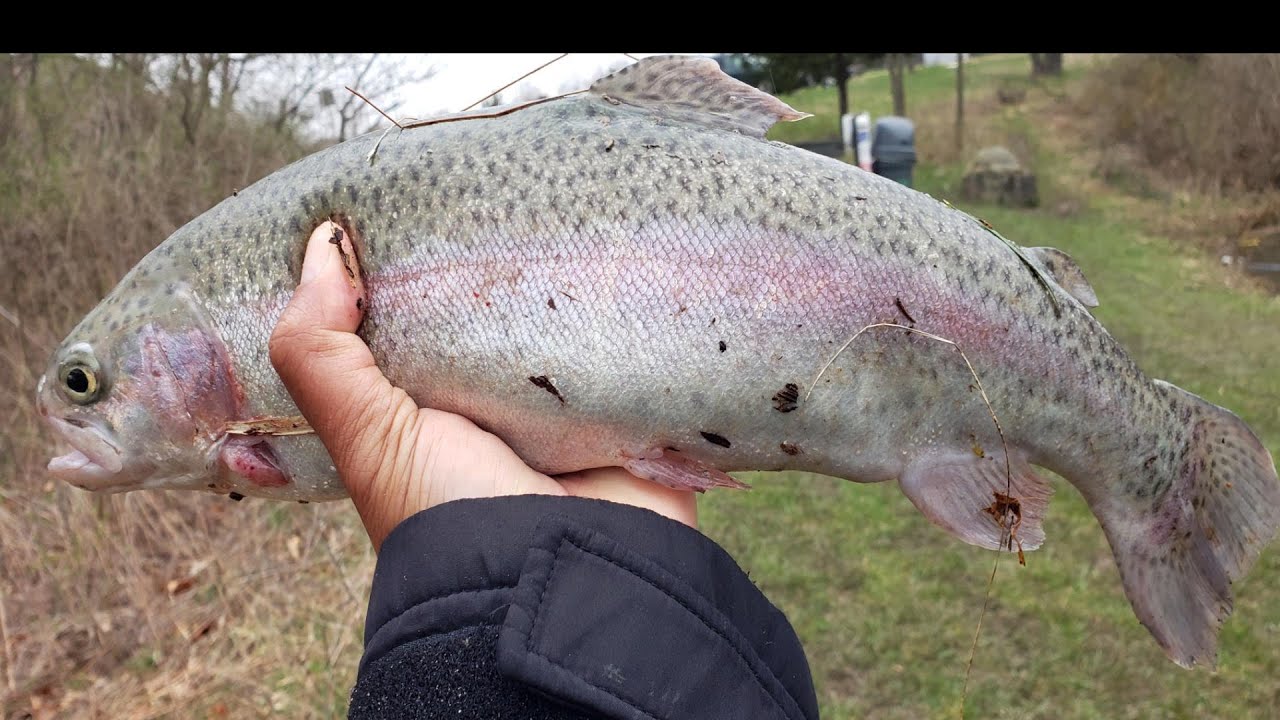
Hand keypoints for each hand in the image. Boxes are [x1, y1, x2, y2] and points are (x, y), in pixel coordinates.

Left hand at [269, 222, 696, 550]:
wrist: (560, 575)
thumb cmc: (450, 509)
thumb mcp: (366, 434)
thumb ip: (321, 351)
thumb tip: (319, 241)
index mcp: (436, 409)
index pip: (423, 320)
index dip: (415, 269)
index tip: (416, 198)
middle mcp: (503, 406)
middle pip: (500, 313)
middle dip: (499, 261)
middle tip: (502, 186)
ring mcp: (573, 406)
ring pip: (569, 320)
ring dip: (572, 276)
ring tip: (570, 198)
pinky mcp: (635, 407)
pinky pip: (637, 341)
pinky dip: (635, 305)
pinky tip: (633, 247)